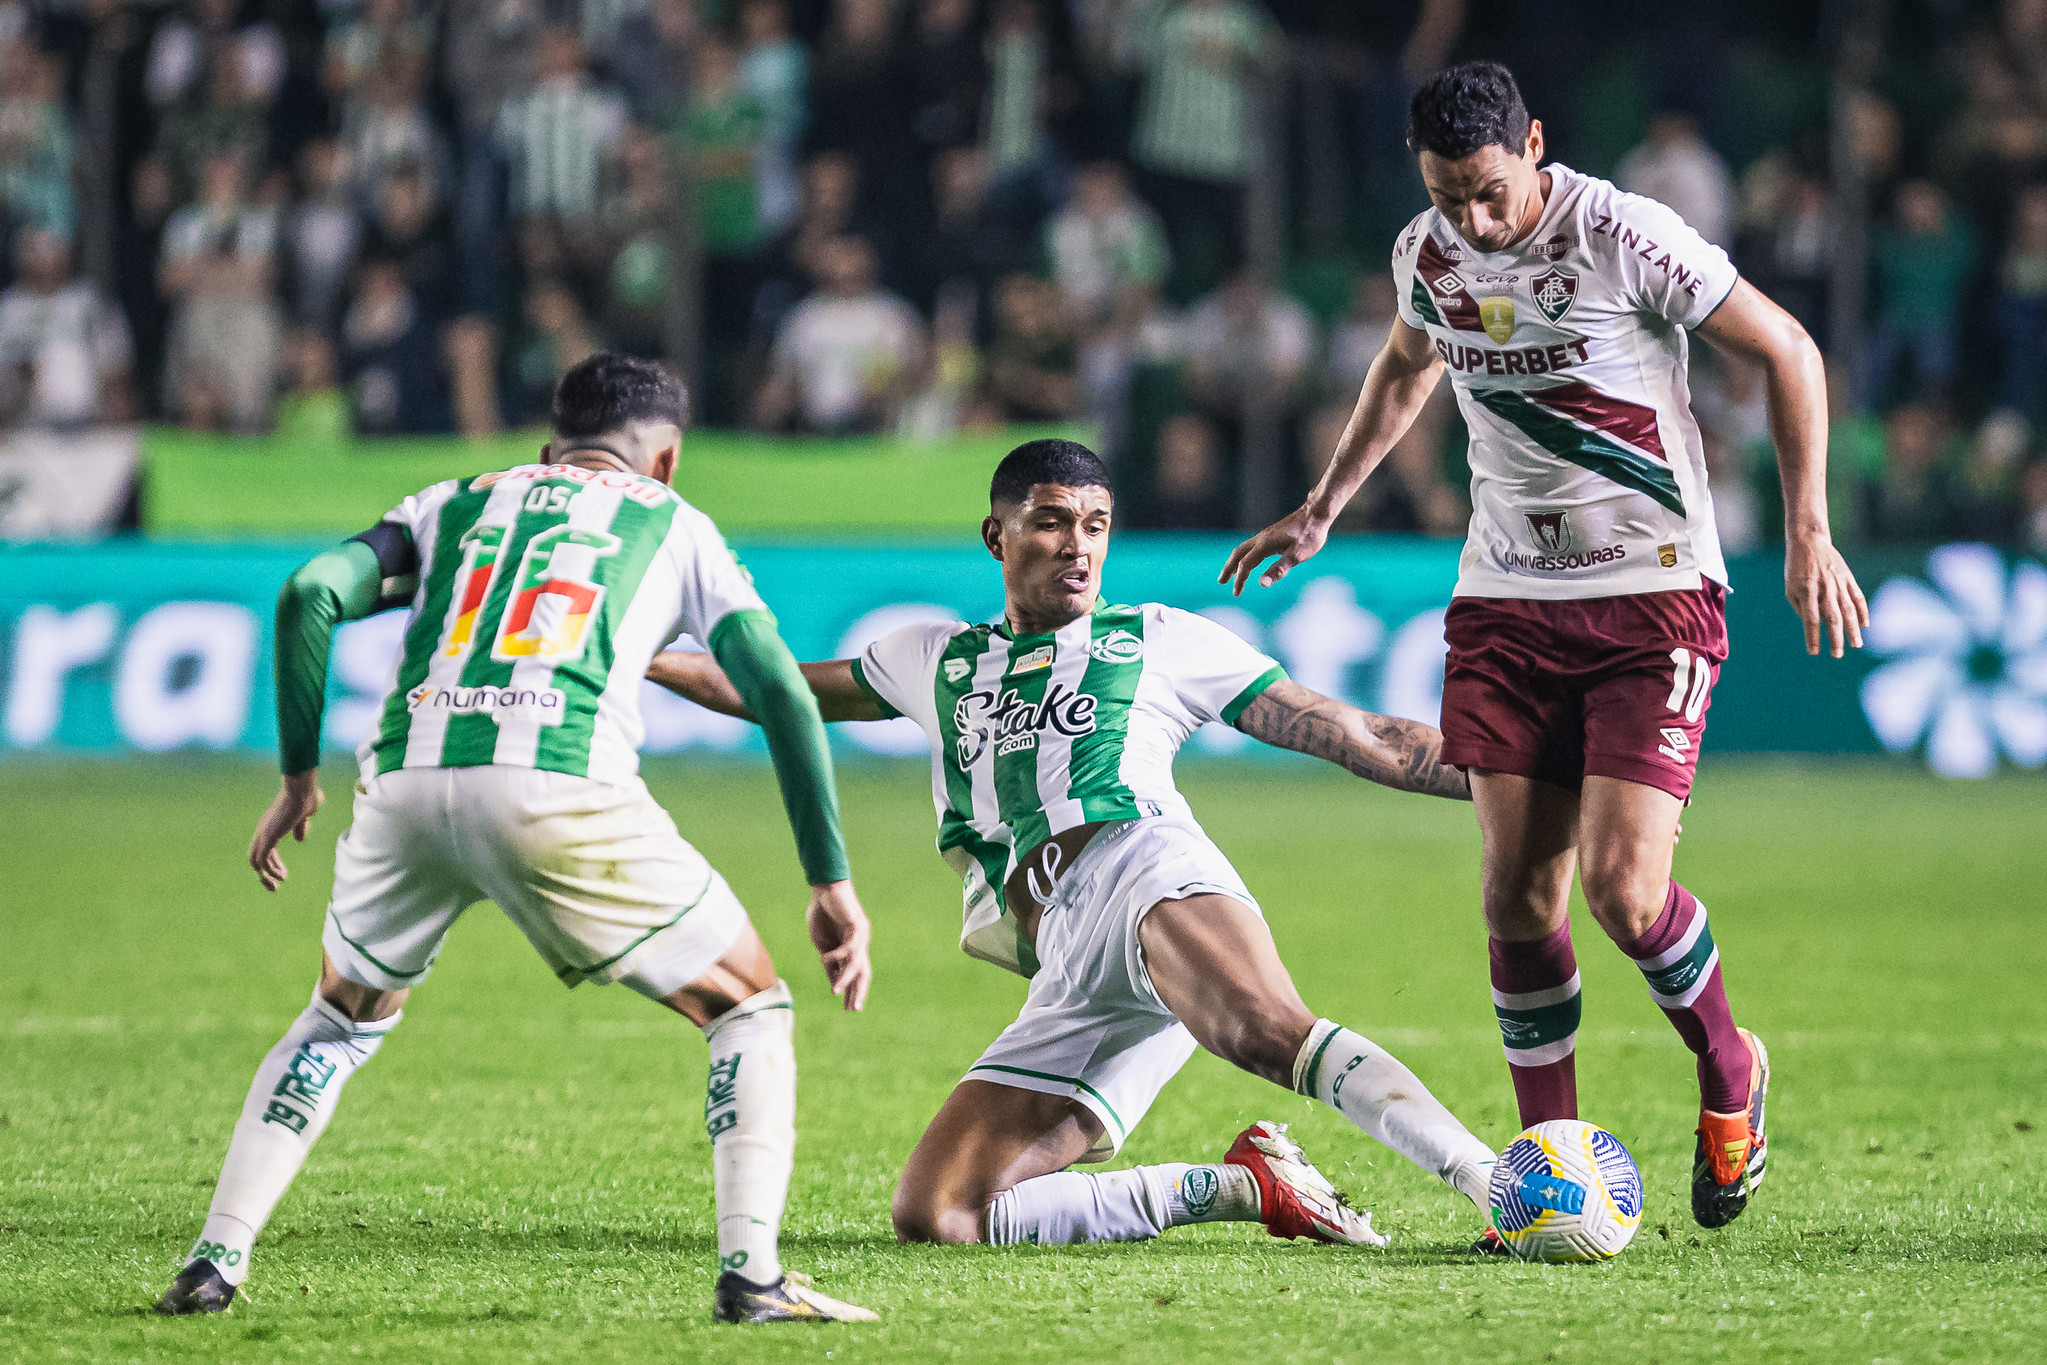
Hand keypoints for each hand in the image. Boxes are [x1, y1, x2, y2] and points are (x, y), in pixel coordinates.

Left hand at [250, 771, 322, 891]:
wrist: (301, 790)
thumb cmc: (305, 797)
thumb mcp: (304, 815)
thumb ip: (300, 827)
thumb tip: (299, 839)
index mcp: (270, 826)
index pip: (264, 850)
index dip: (273, 864)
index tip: (284, 875)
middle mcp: (263, 831)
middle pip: (255, 858)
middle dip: (265, 875)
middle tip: (276, 887)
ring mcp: (264, 834)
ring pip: (255, 862)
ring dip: (266, 876)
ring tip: (277, 886)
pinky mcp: (268, 837)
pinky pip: (262, 860)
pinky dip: (271, 871)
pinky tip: (282, 876)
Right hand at [806, 880, 873, 1011]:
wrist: (825, 888)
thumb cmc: (822, 913)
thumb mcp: (822, 943)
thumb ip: (829, 962)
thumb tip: (835, 982)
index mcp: (850, 949)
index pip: (854, 974)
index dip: (851, 991)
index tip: (847, 1008)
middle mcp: (859, 945)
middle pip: (862, 973)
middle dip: (857, 991)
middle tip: (853, 1009)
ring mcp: (860, 936)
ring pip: (857, 964)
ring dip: (847, 979)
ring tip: (836, 991)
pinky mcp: (857, 926)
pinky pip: (849, 947)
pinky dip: (838, 955)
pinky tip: (827, 959)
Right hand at [1219, 504, 1331, 594]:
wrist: (1317, 513)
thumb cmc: (1309, 535)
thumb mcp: (1297, 556)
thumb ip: (1279, 570)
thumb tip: (1261, 584)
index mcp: (1265, 545)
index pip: (1245, 564)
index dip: (1239, 580)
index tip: (1236, 593)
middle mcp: (1261, 538)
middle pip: (1238, 554)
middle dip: (1228, 569)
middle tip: (1221, 582)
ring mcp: (1265, 535)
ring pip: (1243, 549)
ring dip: (1235, 562)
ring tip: (1231, 574)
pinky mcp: (1271, 535)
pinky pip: (1251, 546)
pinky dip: (1244, 556)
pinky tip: (1250, 562)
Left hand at [1785, 533, 1867, 657]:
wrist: (1810, 541)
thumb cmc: (1796, 568)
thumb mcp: (1791, 587)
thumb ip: (1801, 607)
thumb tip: (1811, 626)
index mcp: (1806, 591)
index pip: (1811, 619)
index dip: (1813, 637)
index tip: (1814, 652)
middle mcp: (1824, 588)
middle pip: (1832, 617)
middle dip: (1835, 638)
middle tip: (1837, 655)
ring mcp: (1838, 582)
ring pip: (1848, 609)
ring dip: (1852, 629)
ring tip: (1856, 644)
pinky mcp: (1848, 578)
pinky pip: (1857, 597)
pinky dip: (1863, 611)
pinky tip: (1865, 625)